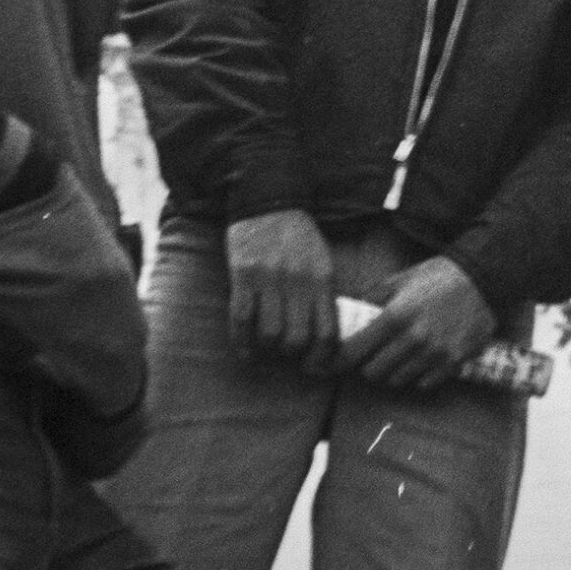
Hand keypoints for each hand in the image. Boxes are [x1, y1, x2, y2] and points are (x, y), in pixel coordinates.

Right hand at [225, 209, 336, 367]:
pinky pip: (241, 319)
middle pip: (297, 339)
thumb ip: (323, 294)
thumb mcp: (322, 260)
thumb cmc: (298, 237)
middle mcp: (299, 280)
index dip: (322, 358)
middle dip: (292, 355)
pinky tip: (245, 350)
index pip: (329, 331)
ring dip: (267, 347)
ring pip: (269, 333)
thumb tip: (326, 336)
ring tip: (266, 346)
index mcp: (323, 277)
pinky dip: (242, 342)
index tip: (314, 367)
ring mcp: (270, 278)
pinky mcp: (243, 276)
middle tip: (287, 356)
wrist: (268, 202)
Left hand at [337, 255, 497, 390]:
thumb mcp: (401, 279)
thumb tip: (352, 312)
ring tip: (398, 358)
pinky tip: (421, 361)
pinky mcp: (453, 362)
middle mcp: (412, 339)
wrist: (483, 278)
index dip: (339, 360)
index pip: (354, 351)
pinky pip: (424, 383)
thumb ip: (374, 298)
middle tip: (373, 357)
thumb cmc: (438, 276)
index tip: (332, 364)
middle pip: (373, 373)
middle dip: (369, 366)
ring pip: (397, 380)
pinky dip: (418, 376)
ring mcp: (434, 354)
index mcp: (395, 316)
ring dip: (393, 372)